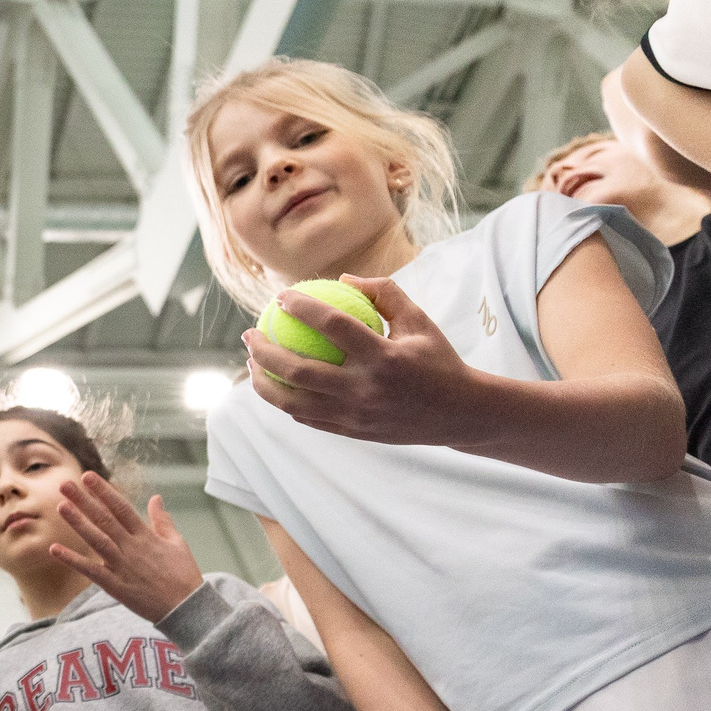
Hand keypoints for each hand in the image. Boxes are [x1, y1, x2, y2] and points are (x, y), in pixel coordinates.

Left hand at [48, 472, 204, 623]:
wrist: (187, 608)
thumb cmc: (183, 575)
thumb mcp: (177, 543)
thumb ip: (162, 520)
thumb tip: (156, 497)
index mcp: (146, 536)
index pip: (121, 507)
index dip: (104, 491)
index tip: (88, 476)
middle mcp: (132, 547)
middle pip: (104, 519)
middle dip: (84, 501)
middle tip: (65, 484)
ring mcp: (122, 566)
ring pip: (96, 540)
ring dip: (77, 523)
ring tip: (61, 506)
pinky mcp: (115, 586)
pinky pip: (90, 571)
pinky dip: (73, 560)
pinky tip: (55, 549)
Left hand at [243, 277, 477, 445]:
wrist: (460, 414)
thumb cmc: (437, 359)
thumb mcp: (419, 320)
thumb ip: (383, 292)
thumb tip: (340, 278)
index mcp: (385, 358)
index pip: (333, 326)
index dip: (302, 307)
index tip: (281, 296)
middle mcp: (367, 390)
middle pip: (299, 371)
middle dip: (264, 350)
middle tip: (249, 333)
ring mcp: (356, 416)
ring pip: (294, 402)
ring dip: (263, 382)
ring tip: (251, 362)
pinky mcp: (352, 433)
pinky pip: (307, 417)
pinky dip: (286, 401)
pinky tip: (275, 384)